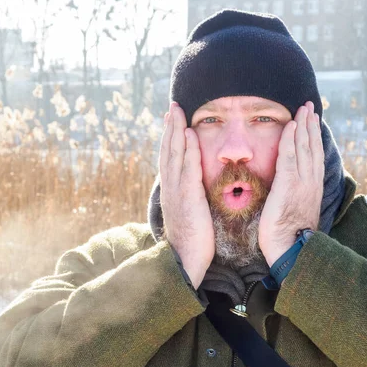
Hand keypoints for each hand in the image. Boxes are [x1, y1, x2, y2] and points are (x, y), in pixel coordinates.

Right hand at [159, 102, 214, 286]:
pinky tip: (189, 134)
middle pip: (168, 150)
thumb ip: (193, 197)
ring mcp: (176, 190)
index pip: (170, 157)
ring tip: (177, 111)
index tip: (172, 120)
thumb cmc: (192, 239)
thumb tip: (198, 188)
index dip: (170, 137)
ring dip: (175, 131)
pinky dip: (187, 149)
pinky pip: (187, 168)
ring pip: (174, 154)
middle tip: (172, 106)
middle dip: (170, 127)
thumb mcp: (191, 213)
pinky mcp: (187, 197)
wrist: (184, 259)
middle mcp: (171, 186)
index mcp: (172, 189)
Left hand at [258, 101, 323, 266]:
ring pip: (304, 147)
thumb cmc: (286, 234)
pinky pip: (289, 156)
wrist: (290, 248)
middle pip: (312, 147)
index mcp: (311, 186)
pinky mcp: (288, 184)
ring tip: (303, 109)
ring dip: (303, 126)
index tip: (311, 121)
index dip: (312, 137)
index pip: (312, 155)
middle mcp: (310, 180)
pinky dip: (291, 139)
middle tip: (309, 106)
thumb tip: (282, 188)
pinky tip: (290, 125)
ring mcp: (301, 181)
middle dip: (310, 125)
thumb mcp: (292, 209)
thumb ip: (290, 194)